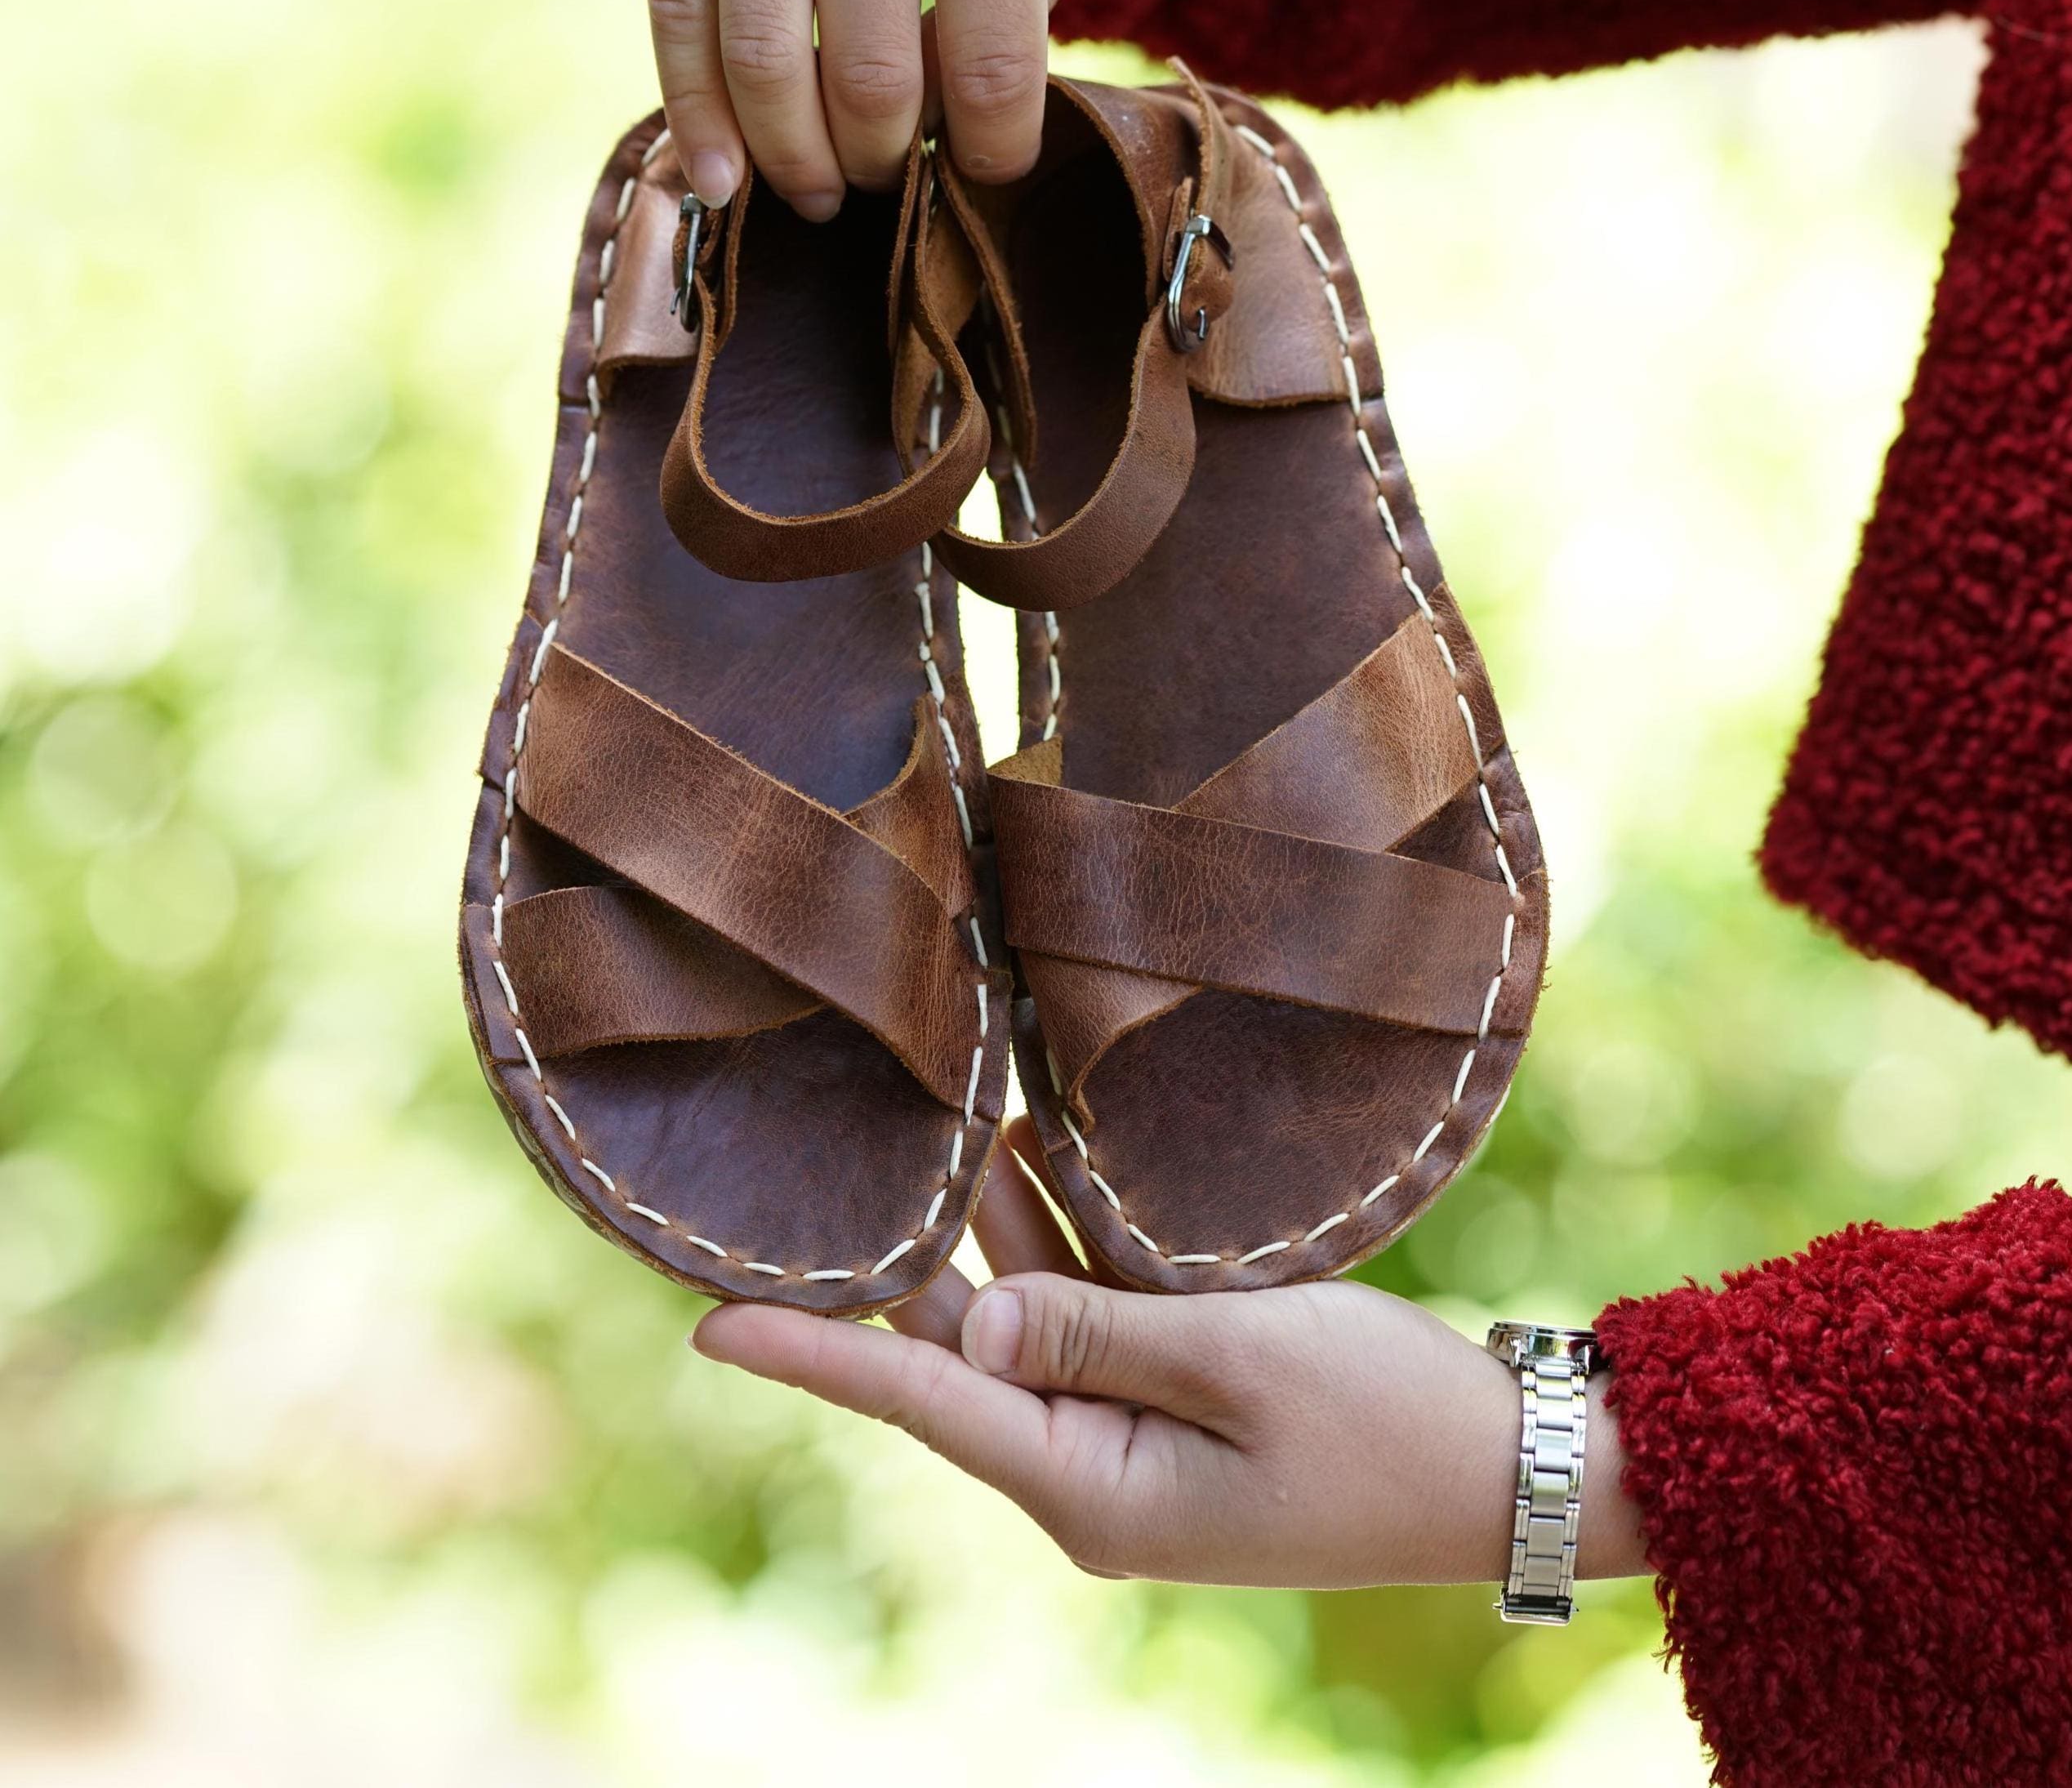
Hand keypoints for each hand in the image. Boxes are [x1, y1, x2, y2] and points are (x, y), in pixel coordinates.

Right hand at [634, 0, 1114, 216]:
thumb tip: (964, 121)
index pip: (988, 68)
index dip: (991, 156)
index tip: (987, 176)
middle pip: (868, 81)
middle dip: (888, 163)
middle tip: (896, 183)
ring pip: (763, 64)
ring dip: (795, 161)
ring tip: (823, 194)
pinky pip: (674, 14)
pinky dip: (696, 116)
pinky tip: (722, 180)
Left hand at [694, 1123, 1650, 1589]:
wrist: (1506, 1467)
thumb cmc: (1384, 1419)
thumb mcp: (1239, 1359)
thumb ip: (1094, 1327)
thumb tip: (968, 1324)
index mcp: (1090, 1484)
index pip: (921, 1402)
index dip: (814, 1354)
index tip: (707, 1321)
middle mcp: (1089, 1461)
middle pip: (959, 1346)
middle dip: (897, 1254)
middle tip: (815, 1158)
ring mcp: (1130, 1426)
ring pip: (1022, 1306)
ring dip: (983, 1219)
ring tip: (917, 1114)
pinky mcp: (1173, 1386)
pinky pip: (1086, 1302)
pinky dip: (1057, 1230)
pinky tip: (1020, 1143)